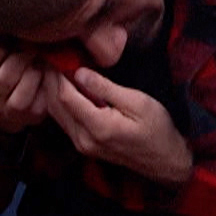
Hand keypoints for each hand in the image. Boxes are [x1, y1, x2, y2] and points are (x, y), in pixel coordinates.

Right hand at [0, 38, 51, 134]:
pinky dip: (49, 77)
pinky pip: (47, 90)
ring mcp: (12, 111)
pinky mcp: (33, 115)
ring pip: (31, 78)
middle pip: (12, 66)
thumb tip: (19, 23)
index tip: (16, 33)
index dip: (7, 38)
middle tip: (33, 44)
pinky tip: (45, 74)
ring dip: (38, 64)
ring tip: (39, 59)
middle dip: (26, 51)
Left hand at [45, 69, 193, 185]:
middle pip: (54, 105)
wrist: (164, 160)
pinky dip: (60, 102)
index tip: (58, 55)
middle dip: (50, 80)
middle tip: (54, 58)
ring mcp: (81, 145)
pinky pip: (63, 121)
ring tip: (59, 69)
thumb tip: (78, 72)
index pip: (65, 96)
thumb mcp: (138, 102)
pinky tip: (68, 87)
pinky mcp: (83, 146)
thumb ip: (105, 88)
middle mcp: (83, 140)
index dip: (58, 74)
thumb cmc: (157, 128)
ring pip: (55, 114)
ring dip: (52, 91)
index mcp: (98, 127)